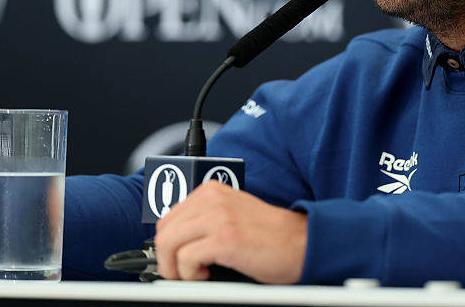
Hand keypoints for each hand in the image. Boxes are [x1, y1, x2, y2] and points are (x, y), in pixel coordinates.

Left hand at [154, 180, 306, 283]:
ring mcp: (218, 217)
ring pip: (168, 243)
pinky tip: (206, 274)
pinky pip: (185, 258)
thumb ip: (205, 219)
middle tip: (180, 273)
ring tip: (192, 274)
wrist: (300, 243)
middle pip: (164, 230)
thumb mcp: (232, 214)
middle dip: (165, 258)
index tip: (174, 260)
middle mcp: (213, 199)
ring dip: (174, 267)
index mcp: (212, 191)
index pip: (168, 217)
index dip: (167, 244)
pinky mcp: (225, 238)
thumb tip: (176, 242)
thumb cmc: (269, 235)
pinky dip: (189, 273)